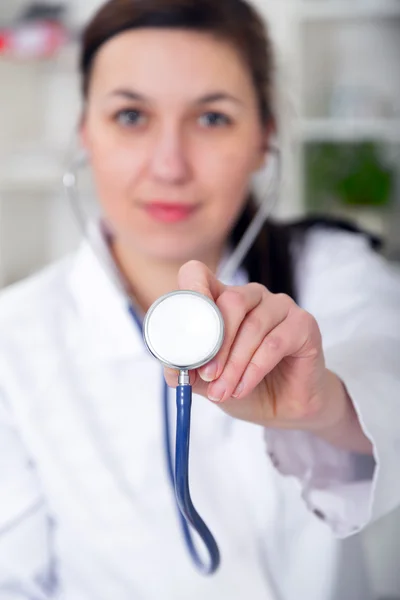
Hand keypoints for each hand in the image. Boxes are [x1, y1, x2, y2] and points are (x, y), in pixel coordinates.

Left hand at [164, 261, 371, 453]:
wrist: (286, 408)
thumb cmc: (244, 385)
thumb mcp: (206, 381)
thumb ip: (187, 370)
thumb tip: (170, 366)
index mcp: (221, 300)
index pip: (199, 275)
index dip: (191, 290)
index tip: (185, 324)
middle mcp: (251, 296)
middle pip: (230, 302)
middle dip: (215, 344)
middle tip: (206, 376)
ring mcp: (280, 306)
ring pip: (252, 325)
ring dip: (234, 364)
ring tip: (223, 391)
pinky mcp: (303, 324)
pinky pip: (275, 342)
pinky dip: (255, 369)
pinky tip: (243, 387)